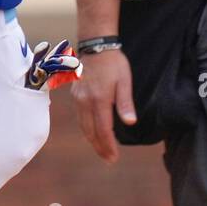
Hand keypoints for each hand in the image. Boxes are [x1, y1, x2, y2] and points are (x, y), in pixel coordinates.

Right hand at [71, 47, 136, 162]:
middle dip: (99, 146)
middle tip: (109, 159)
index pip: (103, 129)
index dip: (108, 145)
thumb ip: (125, 102)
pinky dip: (86, 128)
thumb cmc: (114, 64)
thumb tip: (130, 122)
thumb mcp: (125, 81)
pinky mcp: (75, 95)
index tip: (114, 157)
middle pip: (90, 131)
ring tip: (101, 150)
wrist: (95, 46)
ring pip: (82, 125)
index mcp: (99, 99)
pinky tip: (92, 132)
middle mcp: (85, 101)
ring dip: (92, 139)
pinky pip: (80, 117)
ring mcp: (78, 98)